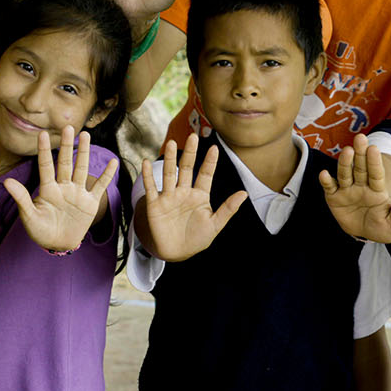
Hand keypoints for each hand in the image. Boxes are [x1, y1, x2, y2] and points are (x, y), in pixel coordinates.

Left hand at [3, 128, 117, 252]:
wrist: (58, 244)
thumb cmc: (40, 231)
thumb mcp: (29, 216)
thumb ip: (21, 198)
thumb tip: (6, 181)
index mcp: (47, 189)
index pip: (45, 166)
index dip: (44, 151)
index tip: (42, 134)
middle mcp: (63, 187)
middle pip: (65, 162)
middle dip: (67, 145)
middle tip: (68, 127)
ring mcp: (77, 193)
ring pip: (81, 169)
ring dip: (84, 153)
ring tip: (86, 135)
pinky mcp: (90, 203)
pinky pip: (100, 187)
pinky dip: (107, 176)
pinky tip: (113, 162)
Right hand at [138, 136, 246, 261]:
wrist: (176, 253)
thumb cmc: (197, 239)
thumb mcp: (215, 225)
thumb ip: (228, 209)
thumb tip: (244, 193)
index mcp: (200, 196)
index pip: (205, 175)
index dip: (210, 162)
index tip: (214, 148)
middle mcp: (184, 192)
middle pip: (187, 169)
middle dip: (190, 154)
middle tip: (193, 137)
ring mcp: (169, 197)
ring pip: (169, 174)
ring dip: (169, 159)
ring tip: (170, 143)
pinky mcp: (155, 205)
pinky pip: (150, 187)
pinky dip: (148, 176)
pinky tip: (146, 162)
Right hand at [318, 133, 390, 242]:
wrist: (366, 234)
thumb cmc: (382, 227)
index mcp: (377, 190)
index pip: (376, 173)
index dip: (374, 161)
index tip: (374, 148)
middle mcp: (361, 186)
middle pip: (360, 168)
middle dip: (360, 154)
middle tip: (360, 138)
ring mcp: (347, 190)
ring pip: (345, 174)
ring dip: (345, 163)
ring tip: (347, 151)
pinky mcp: (334, 197)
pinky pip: (330, 187)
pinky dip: (326, 181)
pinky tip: (324, 174)